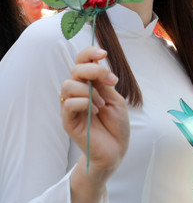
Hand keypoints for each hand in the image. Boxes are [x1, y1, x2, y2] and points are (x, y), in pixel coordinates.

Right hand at [60, 46, 129, 176]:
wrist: (115, 149)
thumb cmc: (116, 124)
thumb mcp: (114, 98)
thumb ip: (103, 82)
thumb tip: (97, 63)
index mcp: (89, 85)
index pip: (81, 62)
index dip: (89, 53)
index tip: (103, 53)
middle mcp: (77, 93)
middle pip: (76, 69)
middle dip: (94, 70)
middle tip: (111, 81)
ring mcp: (71, 106)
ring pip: (68, 85)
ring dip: (90, 91)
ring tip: (102, 105)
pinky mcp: (67, 120)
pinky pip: (68, 103)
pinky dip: (85, 103)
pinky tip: (95, 112)